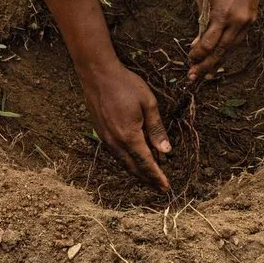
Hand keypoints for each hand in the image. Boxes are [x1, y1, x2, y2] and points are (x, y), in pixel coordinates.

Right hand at [78, 60, 170, 191]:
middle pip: (134, 168)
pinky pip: (116, 154)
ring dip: (137, 172)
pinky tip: (134, 160)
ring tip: (150, 178)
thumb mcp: (148, 103)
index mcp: (129, 136)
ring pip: (123, 162)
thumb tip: (166, 151)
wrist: (97, 74)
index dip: (157, 176)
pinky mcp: (101, 133)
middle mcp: (115, 142)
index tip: (166, 187)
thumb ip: (156, 129)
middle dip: (148, 179)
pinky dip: (127, 161)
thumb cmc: (125, 85)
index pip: (146, 162)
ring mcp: (106, 138)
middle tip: (160, 188)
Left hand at [189, 0, 261, 79]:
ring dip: (218, 61)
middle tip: (193, 77)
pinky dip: (228, 48)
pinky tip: (220, 56)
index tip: (189, 59)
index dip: (197, 54)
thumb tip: (197, 41)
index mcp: (221, 14)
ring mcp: (246, 21)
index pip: (207, 44)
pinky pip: (238, 39)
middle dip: (206, 66)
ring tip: (207, 74)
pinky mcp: (252, 19)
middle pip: (220, 51)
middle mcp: (236, 21)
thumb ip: (202, 20)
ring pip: (231, 48)